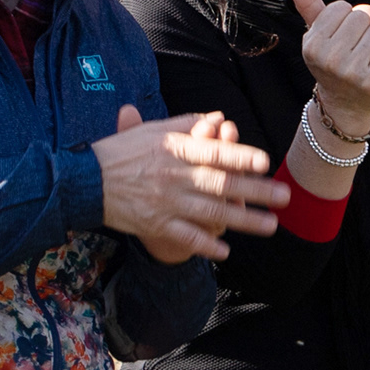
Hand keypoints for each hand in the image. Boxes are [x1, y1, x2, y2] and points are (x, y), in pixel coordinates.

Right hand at [93, 105, 289, 263]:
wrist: (84, 182)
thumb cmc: (121, 152)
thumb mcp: (152, 130)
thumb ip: (187, 124)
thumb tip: (217, 118)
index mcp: (174, 150)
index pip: (213, 152)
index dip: (239, 156)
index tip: (265, 161)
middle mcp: (173, 177)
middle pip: (221, 184)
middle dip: (255, 192)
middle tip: (285, 198)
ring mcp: (165, 203)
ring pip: (210, 213)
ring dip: (242, 221)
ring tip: (270, 225)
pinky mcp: (154, 225)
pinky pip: (186, 237)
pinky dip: (206, 245)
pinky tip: (227, 251)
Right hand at [284, 0, 369, 128]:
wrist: (344, 104)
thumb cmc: (331, 61)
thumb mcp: (316, 35)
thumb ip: (308, 6)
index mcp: (312, 44)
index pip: (341, 7)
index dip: (346, 18)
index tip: (341, 35)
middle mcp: (328, 58)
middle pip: (361, 17)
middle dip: (363, 27)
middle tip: (355, 47)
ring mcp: (350, 71)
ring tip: (365, 56)